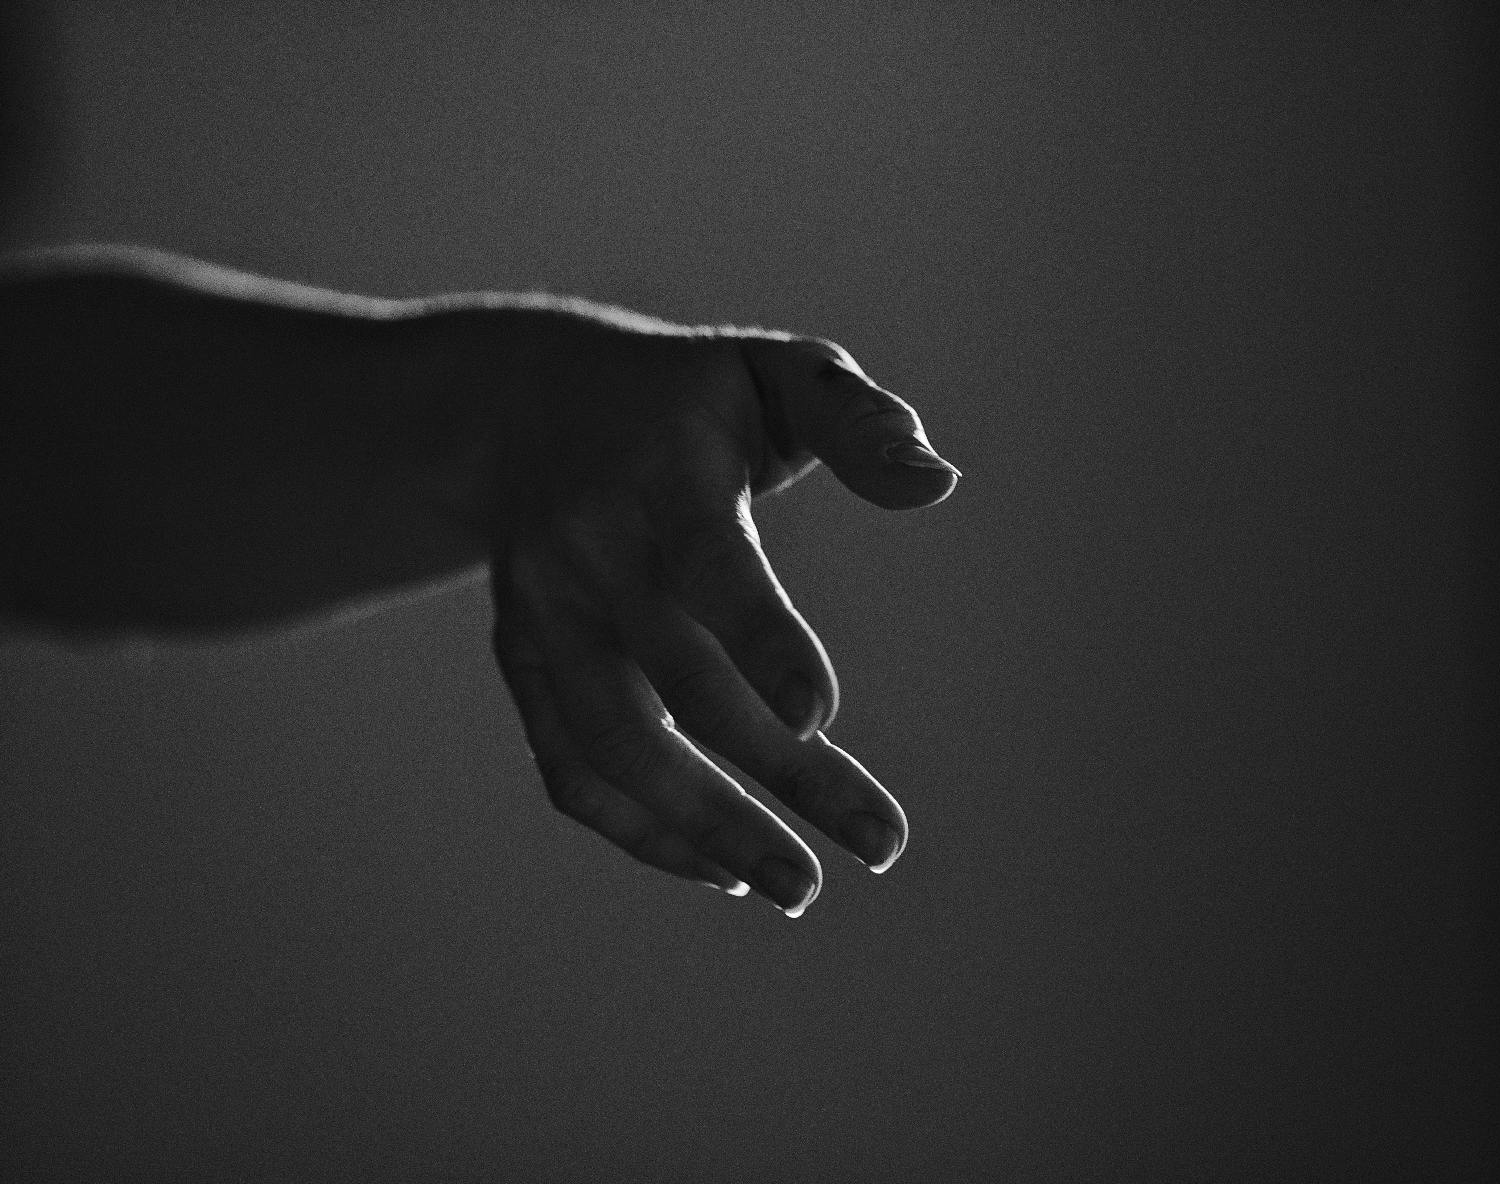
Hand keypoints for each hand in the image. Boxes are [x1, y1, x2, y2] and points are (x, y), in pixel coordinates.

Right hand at [484, 311, 958, 915]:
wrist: (522, 407)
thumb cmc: (690, 397)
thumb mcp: (777, 375)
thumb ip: (859, 424)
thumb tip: (939, 484)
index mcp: (661, 475)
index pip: (710, 567)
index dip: (763, 641)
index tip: (822, 720)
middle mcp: (590, 555)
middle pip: (682, 686)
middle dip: (785, 775)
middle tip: (885, 846)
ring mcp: (544, 619)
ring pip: (617, 750)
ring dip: (707, 831)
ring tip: (802, 889)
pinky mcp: (523, 665)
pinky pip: (574, 773)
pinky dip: (644, 833)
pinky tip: (727, 872)